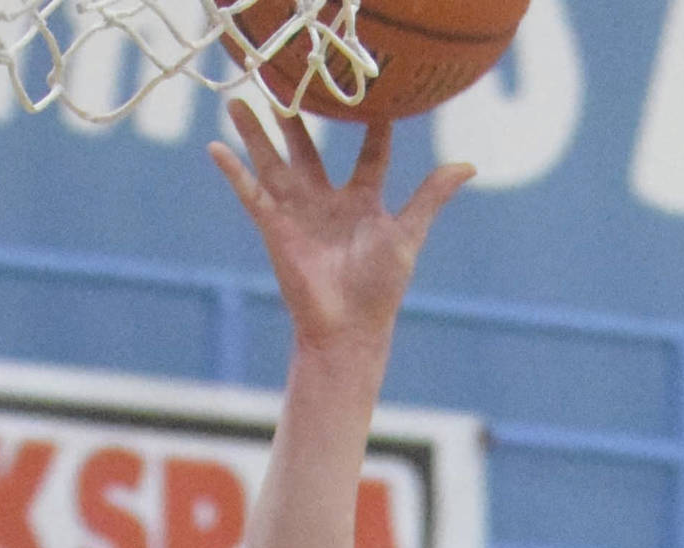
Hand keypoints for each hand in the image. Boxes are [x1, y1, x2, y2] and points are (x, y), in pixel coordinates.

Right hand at [208, 102, 474, 350]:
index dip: (375, 127)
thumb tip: (468, 164)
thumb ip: (431, 196)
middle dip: (294, 120)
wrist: (349, 328)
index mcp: (363, 202)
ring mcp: (298, 213)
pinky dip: (233, 172)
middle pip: (307, 150)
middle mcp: (326, 202)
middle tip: (286, 83)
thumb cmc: (380, 287)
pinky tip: (215, 148)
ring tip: (236, 100)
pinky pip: (251, 193)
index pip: (370, 154)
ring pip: (272, 163)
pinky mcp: (274, 228)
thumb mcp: (408, 232)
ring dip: (254, 134)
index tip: (378, 95)